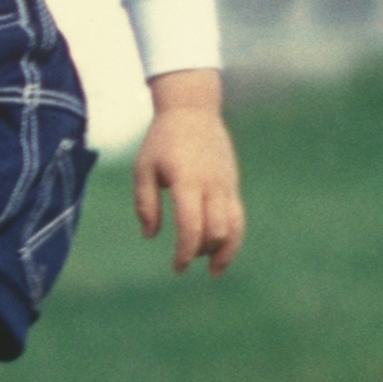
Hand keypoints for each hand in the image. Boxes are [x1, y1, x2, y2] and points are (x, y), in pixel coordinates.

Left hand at [133, 88, 242, 275]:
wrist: (192, 111)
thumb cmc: (162, 141)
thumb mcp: (143, 168)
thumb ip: (146, 204)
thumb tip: (151, 236)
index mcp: (186, 180)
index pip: (191, 226)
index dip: (185, 252)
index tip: (176, 268)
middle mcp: (211, 185)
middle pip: (217, 232)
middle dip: (201, 252)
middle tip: (185, 260)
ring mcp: (226, 185)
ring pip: (235, 228)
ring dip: (224, 252)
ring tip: (212, 270)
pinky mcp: (233, 185)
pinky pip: (238, 218)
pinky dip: (232, 238)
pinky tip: (219, 251)